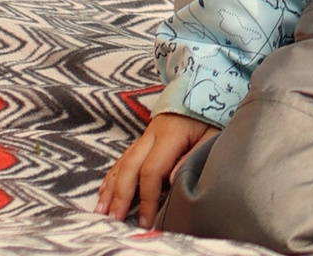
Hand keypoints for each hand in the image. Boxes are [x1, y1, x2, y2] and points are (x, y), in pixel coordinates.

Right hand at [98, 112, 216, 225]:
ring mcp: (145, 136)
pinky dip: (112, 176)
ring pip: (123, 162)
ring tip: (101, 210)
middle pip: (130, 166)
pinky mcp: (143, 139)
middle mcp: (152, 134)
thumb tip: (172, 180)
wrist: (203, 91)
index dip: (147, 198)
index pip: (152, 170)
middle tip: (114, 220)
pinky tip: (104, 192)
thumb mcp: (211, 135)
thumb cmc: (208, 118)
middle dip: (121, 195)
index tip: (146, 221)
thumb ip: (193, 157)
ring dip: (111, 188)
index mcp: (170, 134)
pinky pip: (123, 158)